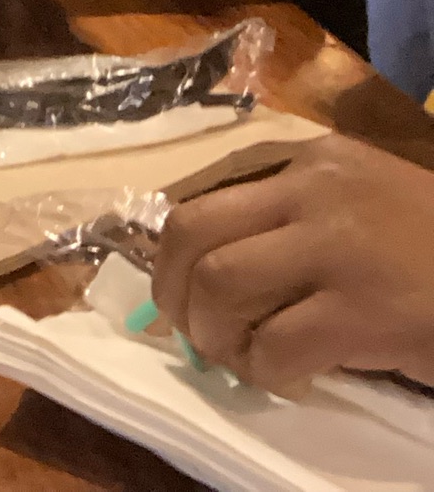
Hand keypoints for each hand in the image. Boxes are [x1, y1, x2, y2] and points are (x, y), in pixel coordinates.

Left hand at [153, 135, 433, 393]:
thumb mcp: (360, 204)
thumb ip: (291, 218)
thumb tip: (205, 270)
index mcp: (312, 161)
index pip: (206, 193)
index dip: (172, 250)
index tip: (176, 286)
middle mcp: (316, 190)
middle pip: (193, 232)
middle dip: (173, 289)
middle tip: (191, 329)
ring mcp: (340, 248)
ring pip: (220, 284)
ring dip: (213, 333)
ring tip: (238, 356)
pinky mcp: (365, 310)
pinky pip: (275, 344)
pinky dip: (264, 369)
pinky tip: (287, 376)